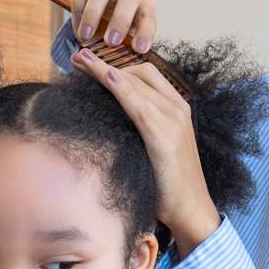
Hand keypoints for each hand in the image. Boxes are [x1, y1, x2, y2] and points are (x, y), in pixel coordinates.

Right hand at [67, 0, 157, 53]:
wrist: (105, 7)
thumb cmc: (121, 28)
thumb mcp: (130, 39)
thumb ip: (128, 49)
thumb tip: (123, 71)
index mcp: (145, 7)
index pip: (149, 17)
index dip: (145, 33)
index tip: (139, 49)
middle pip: (128, 0)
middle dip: (119, 21)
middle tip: (111, 42)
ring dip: (92, 15)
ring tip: (86, 37)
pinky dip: (77, 7)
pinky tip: (77, 26)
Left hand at [74, 50, 219, 256]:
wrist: (192, 210)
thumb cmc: (170, 185)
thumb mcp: (155, 149)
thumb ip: (140, 129)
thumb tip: (109, 119)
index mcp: (177, 109)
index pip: (145, 75)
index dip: (116, 63)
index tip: (88, 60)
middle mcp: (178, 109)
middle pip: (138, 73)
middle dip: (104, 62)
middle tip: (76, 58)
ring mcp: (174, 121)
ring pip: (135, 84)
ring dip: (104, 70)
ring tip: (79, 60)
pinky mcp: (165, 138)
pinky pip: (139, 105)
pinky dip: (121, 88)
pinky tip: (106, 77)